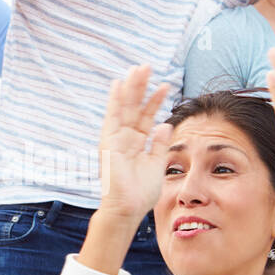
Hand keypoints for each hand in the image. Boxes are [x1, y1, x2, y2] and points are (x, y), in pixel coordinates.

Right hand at [97, 65, 173, 222]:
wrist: (127, 208)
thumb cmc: (140, 192)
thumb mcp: (156, 164)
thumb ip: (159, 143)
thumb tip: (165, 124)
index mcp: (138, 143)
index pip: (147, 116)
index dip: (155, 100)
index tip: (165, 85)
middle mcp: (126, 137)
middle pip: (135, 107)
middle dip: (141, 87)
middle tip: (147, 66)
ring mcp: (116, 138)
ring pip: (125, 107)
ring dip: (131, 88)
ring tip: (138, 69)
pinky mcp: (109, 141)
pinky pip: (112, 117)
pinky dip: (115, 100)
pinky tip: (119, 84)